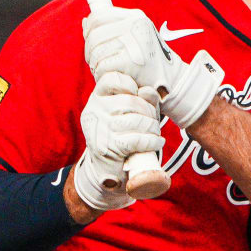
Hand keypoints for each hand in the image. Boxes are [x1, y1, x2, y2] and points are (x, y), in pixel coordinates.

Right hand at [71, 72, 162, 211]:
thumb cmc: (123, 136)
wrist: (110, 171)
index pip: (111, 78)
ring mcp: (98, 129)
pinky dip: (151, 141)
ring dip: (152, 128)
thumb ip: (141, 98)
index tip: (138, 96)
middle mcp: (93, 111)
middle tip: (153, 122)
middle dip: (149, 111)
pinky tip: (156, 143)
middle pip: (130, 101)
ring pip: (135, 120)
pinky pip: (136, 139)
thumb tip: (148, 91)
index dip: (130, 84)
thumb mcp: (131, 113)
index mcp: (97, 98)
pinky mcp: (107, 148)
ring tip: (155, 134)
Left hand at [83, 6, 179, 94]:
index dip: (89, 30)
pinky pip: (102, 66)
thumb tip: (86, 21)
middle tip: (96, 62)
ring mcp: (133, 42)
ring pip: (96, 51)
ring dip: (95, 65)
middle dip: (90, 51)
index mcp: (135, 17)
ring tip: (106, 70)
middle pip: (94, 35)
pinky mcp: (130, 61)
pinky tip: (112, 77)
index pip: (98, 16)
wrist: (173, 81)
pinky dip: (102, 75)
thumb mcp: (134, 37)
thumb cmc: (150, 61)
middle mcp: (135, 25)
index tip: (92, 42)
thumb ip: (110, 28)